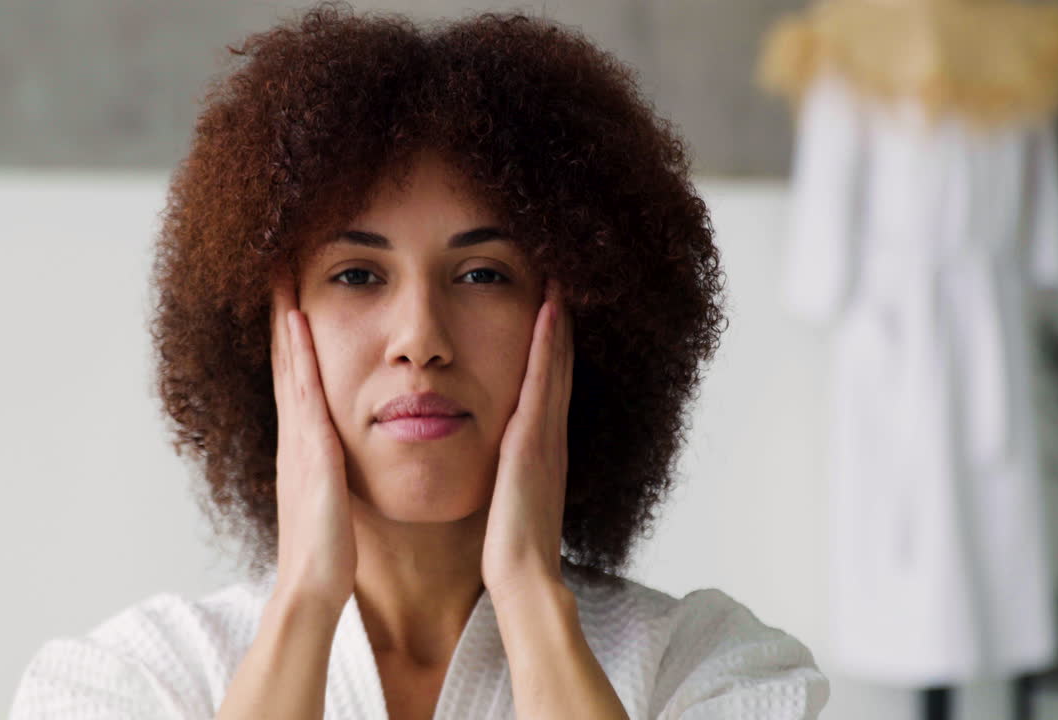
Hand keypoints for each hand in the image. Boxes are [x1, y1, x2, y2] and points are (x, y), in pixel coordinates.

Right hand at [269, 273, 356, 615]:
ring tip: (281, 274)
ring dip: (283, 319)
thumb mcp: (331, 499)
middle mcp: (294, 434)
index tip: (291, 296)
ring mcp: (298, 439)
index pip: (295, 378)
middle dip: (279, 315)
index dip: (291, 337)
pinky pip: (302, 388)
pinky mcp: (310, 449)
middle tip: (276, 268)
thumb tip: (336, 460)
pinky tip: (298, 320)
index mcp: (303, 445)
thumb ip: (331, 473)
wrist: (313, 587)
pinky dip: (296, 352)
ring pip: (288, 365)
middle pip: (283, 362)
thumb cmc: (329, 550)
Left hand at [481, 278, 573, 600]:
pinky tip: (548, 310)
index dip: (551, 345)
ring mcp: (546, 436)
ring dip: (558, 321)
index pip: (548, 384)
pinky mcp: (535, 441)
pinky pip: (544, 382)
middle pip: (559, 365)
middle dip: (560, 323)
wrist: (523, 578)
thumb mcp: (507, 499)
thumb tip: (496, 464)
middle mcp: (550, 435)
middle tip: (561, 278)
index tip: (548, 307)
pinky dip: (549, 344)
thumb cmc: (509, 547)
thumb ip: (505, 475)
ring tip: (558, 278)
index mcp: (541, 449)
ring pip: (556, 364)